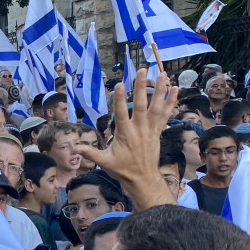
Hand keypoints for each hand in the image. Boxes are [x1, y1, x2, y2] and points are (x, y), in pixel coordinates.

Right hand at [75, 74, 177, 210]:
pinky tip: (174, 88)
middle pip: (140, 105)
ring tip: (161, 74)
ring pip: (156, 107)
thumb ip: (90, 152)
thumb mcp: (104, 161)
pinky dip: (171, 101)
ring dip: (159, 90)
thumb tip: (74, 147)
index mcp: (125, 134)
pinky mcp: (158, 131)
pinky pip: (166, 114)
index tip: (119, 84)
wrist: (143, 179)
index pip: (121, 113)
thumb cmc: (122, 170)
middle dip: (140, 87)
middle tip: (141, 71)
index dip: (119, 99)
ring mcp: (150, 129)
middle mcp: (139, 129)